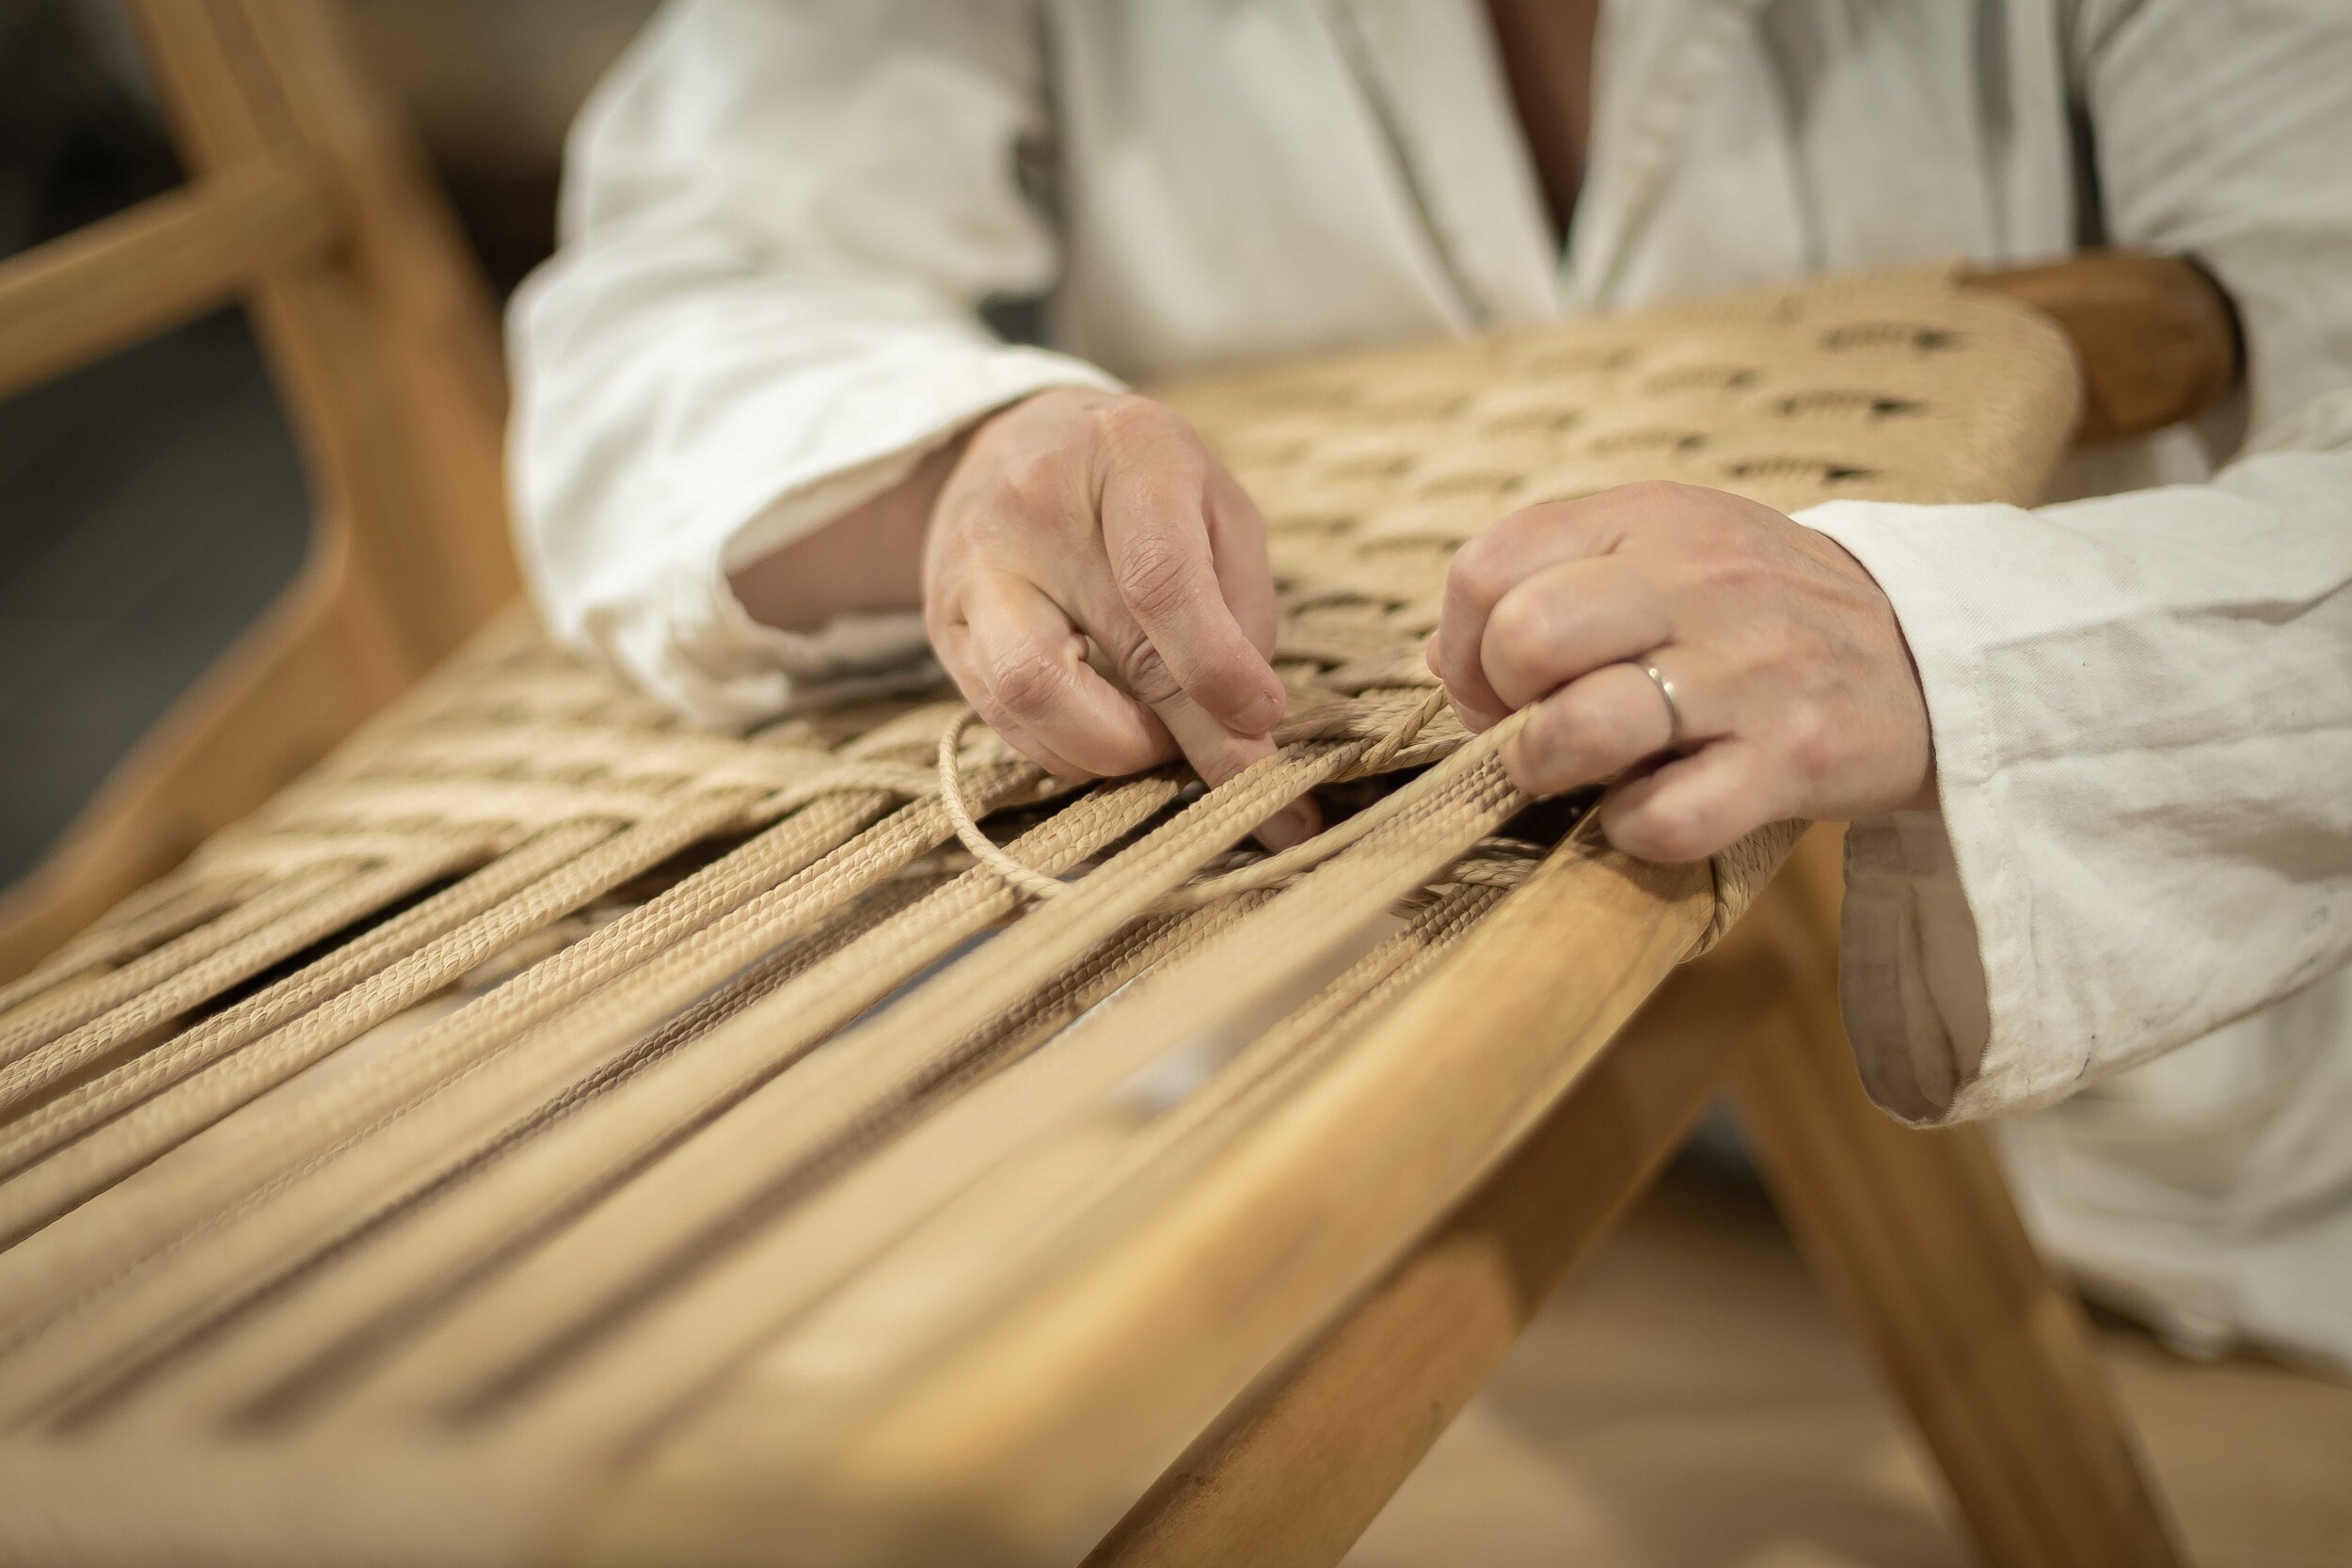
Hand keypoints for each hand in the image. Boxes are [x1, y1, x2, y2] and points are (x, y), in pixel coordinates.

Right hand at [925, 388, 1315, 843]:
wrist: (1018, 447)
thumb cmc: (1145, 486)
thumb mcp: (1217, 509)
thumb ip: (1243, 610)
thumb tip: (1251, 731)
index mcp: (1123, 451)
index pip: (1159, 579)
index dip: (1214, 667)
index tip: (1261, 717)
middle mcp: (1025, 507)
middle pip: (1098, 654)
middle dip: (1179, 738)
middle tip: (1238, 772)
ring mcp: (970, 572)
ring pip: (1027, 702)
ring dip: (1113, 754)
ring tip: (1163, 739)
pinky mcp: (945, 631)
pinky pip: (1006, 723)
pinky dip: (1074, 750)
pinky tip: (1114, 733)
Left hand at [1429, 481, 1934, 861]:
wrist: (1929, 654)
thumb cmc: (1758, 611)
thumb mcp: (1661, 550)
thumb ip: (1548, 580)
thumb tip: (1436, 658)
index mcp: (1645, 519)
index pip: (1487, 569)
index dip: (1464, 643)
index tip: (1498, 683)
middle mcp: (1695, 582)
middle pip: (1527, 636)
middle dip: (1502, 702)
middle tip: (1535, 726)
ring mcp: (1747, 672)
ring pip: (1586, 727)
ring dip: (1552, 770)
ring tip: (1579, 773)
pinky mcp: (1793, 760)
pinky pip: (1667, 817)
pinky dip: (1634, 831)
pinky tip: (1648, 813)